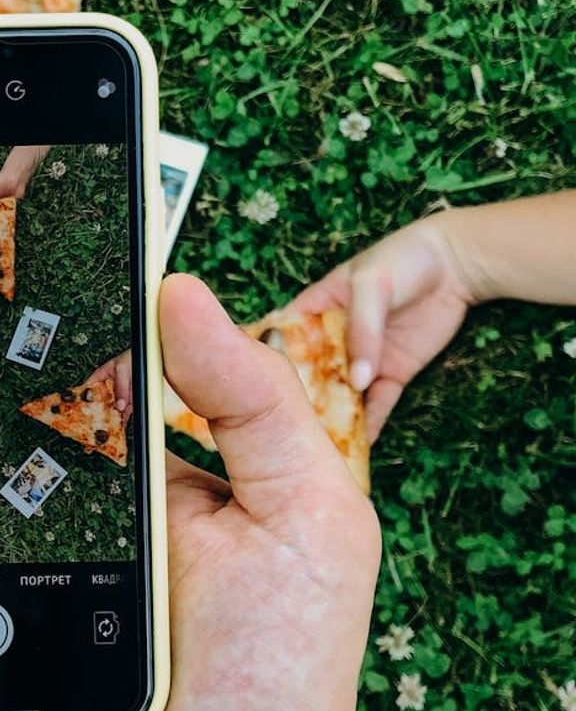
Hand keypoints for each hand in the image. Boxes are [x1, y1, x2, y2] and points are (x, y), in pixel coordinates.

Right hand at [85, 350, 131, 422]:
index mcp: (104, 374)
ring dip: (110, 417)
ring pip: (112, 408)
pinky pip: (125, 411)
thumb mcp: (123, 369)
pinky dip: (122, 419)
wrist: (152, 360)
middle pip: (101, 401)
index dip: (84, 395)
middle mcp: (111, 386)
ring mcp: (121, 394)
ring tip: (105, 427)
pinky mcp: (131, 400)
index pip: (91, 385)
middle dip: (98, 411)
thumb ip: (120, 386)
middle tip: (94, 420)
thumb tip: (119, 404)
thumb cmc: (134, 357)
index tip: (80, 405)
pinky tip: (119, 425)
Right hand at [286, 214, 476, 440]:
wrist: (457, 263)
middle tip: (283, 433)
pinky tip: (358, 450)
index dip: (268, 362)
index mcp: (317, 309)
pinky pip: (378, 405)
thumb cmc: (403, 260)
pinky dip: (370, 427)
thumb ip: (362, 332)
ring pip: (341, 395)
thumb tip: (356, 382)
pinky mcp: (392, 372)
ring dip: (332, 419)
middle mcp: (334, 339)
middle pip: (310, 376)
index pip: (285, 338)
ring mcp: (363, 359)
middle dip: (299, 402)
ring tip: (317, 450)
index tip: (253, 390)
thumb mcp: (373, 285)